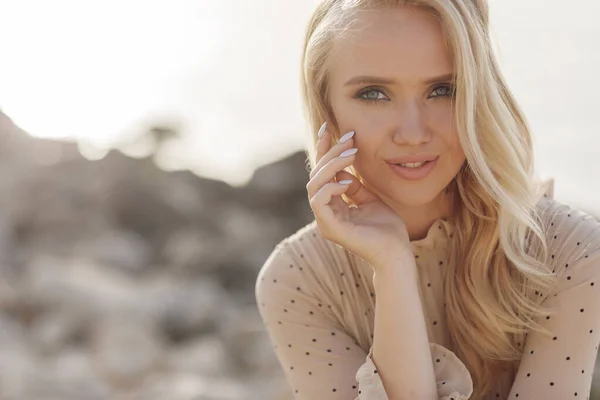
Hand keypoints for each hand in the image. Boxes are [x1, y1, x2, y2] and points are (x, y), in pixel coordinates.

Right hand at [306, 122, 411, 268]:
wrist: (397, 253)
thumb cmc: (387, 228)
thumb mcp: (370, 198)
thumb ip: (355, 184)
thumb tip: (343, 167)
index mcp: (332, 206)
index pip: (322, 174)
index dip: (322, 150)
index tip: (328, 127)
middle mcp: (325, 213)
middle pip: (316, 176)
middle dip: (330, 153)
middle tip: (349, 138)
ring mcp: (325, 221)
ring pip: (314, 186)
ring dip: (331, 166)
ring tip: (351, 154)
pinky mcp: (331, 228)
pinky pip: (319, 201)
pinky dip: (330, 186)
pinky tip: (346, 181)